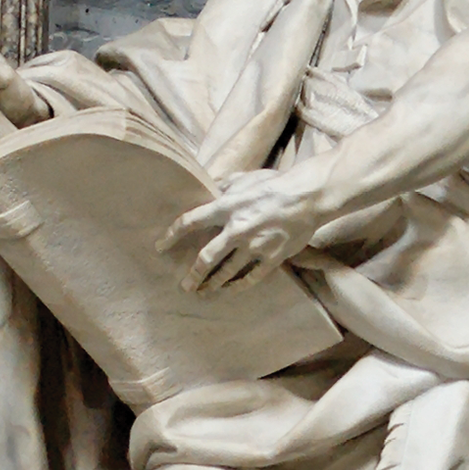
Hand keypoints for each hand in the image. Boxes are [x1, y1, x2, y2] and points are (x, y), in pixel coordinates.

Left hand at [156, 168, 324, 294]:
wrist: (308, 198)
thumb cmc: (276, 184)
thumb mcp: (246, 178)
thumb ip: (226, 185)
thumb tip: (211, 187)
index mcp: (228, 207)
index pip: (191, 221)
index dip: (172, 234)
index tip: (161, 245)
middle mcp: (237, 229)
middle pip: (206, 257)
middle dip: (192, 274)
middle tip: (184, 284)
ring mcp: (254, 246)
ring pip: (226, 272)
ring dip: (211, 283)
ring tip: (202, 291)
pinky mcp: (271, 258)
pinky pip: (250, 278)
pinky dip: (237, 286)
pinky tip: (229, 290)